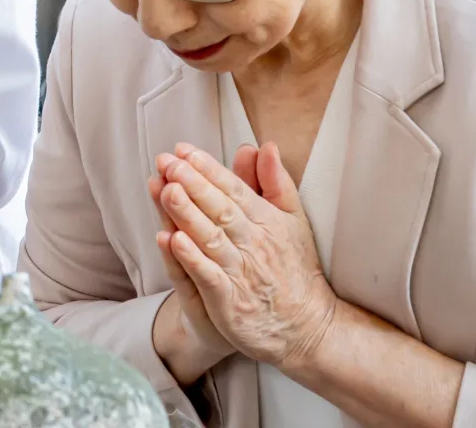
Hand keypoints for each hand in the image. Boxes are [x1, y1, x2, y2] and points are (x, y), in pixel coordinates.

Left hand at [155, 143, 340, 372]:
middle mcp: (254, 244)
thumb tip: (265, 147)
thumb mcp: (293, 221)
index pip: (235, 189)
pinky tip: (171, 240)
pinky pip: (208, 276)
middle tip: (168, 162)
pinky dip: (190, 258)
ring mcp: (241, 274)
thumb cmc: (294, 268)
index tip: (184, 150)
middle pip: (220, 209)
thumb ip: (276, 183)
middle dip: (193, 184)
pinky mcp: (229, 302)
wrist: (309, 328)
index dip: (209, 169)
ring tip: (166, 190)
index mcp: (268, 221)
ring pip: (210, 238)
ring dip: (187, 214)